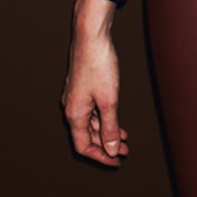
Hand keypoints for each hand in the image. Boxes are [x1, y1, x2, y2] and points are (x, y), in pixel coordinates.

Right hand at [61, 0, 129, 167]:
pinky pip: (91, 111)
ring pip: (90, 123)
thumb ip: (110, 126)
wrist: (91, 35)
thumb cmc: (99, 65)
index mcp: (74, 114)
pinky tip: (116, 118)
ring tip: (125, 138)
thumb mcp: (108, 100)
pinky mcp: (82, 87)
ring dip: (106, 132)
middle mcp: (71, 107)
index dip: (100, 157)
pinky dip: (104, 118)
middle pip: (86, 136)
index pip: (83, 146)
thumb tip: (111, 149)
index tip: (117, 162)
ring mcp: (76, 97)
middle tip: (125, 152)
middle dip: (106, 146)